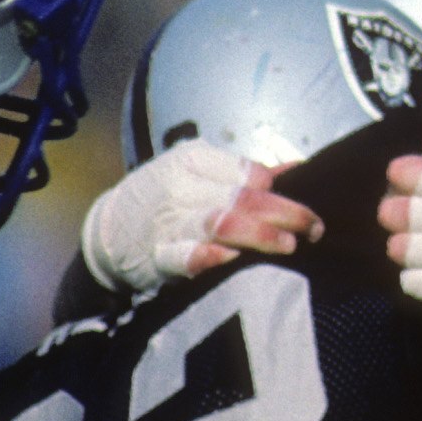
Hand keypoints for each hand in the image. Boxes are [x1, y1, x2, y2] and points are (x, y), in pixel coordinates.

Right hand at [80, 141, 322, 296]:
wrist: (107, 231)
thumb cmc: (163, 199)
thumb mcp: (196, 172)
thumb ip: (243, 173)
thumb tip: (296, 169)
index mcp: (192, 161)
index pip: (248, 172)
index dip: (279, 188)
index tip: (306, 203)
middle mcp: (182, 188)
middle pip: (243, 198)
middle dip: (286, 213)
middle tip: (315, 227)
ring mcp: (170, 222)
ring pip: (221, 224)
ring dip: (258, 234)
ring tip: (289, 245)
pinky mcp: (157, 257)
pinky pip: (182, 256)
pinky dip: (205, 257)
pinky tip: (228, 259)